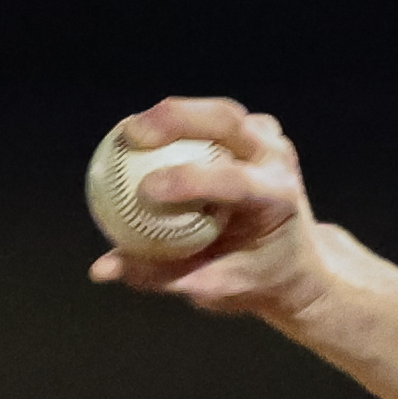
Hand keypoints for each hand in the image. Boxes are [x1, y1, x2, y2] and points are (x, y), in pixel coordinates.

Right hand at [87, 97, 336, 320]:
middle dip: (176, 120)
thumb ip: (165, 276)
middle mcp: (278, 160)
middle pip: (228, 122)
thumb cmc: (254, 273)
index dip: (189, 180)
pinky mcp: (255, 132)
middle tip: (130, 135)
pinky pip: (211, 119)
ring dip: (172, 115)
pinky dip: (178, 123)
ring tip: (130, 133)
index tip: (146, 191)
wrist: (294, 258)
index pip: (235, 180)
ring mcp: (269, 141)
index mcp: (279, 198)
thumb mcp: (220, 286)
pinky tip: (145, 137)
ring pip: (220, 112)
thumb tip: (103, 270)